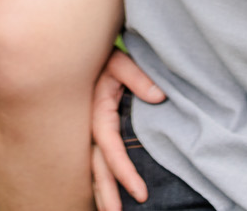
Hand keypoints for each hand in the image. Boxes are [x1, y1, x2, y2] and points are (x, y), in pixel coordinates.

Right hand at [91, 49, 165, 210]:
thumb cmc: (106, 55)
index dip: (124, 172)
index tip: (141, 193)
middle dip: (106, 193)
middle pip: (96, 166)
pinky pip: (96, 159)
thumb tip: (159, 97)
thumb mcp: (121, 60)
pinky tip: (105, 196)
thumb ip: (138, 77)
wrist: (88, 51)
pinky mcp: (94, 131)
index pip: (109, 148)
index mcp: (97, 112)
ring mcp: (89, 130)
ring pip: (93, 167)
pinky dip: (100, 179)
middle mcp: (90, 126)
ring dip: (101, 191)